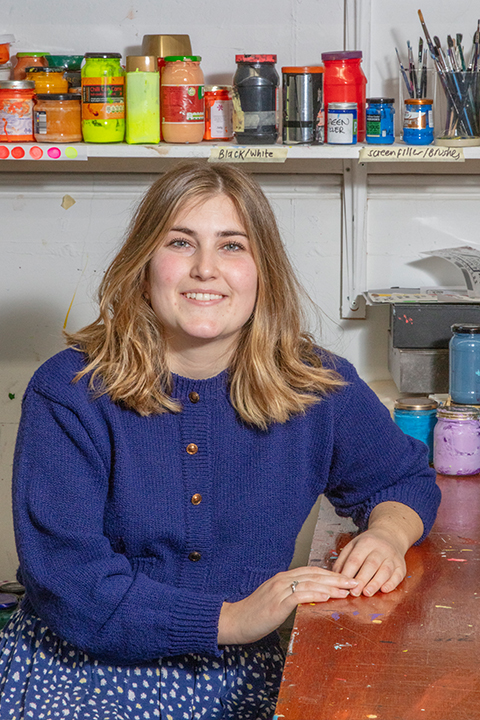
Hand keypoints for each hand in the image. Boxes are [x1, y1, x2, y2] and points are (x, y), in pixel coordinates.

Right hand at [217, 566, 357, 644]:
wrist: (234, 621)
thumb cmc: (254, 615)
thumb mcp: (275, 602)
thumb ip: (291, 597)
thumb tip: (311, 600)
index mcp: (283, 579)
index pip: (311, 572)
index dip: (330, 574)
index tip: (347, 579)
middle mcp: (282, 580)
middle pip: (314, 575)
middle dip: (337, 578)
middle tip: (354, 581)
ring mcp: (279, 590)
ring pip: (310, 582)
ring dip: (331, 585)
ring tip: (346, 589)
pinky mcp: (277, 602)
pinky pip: (299, 595)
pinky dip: (314, 593)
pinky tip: (326, 596)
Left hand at [332, 527, 406, 596]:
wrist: (390, 536)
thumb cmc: (367, 544)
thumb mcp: (353, 546)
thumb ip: (343, 560)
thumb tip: (335, 577)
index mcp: (366, 543)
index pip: (355, 558)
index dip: (349, 572)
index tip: (343, 584)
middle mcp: (380, 549)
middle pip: (371, 564)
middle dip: (362, 579)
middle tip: (354, 592)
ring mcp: (392, 557)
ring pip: (385, 570)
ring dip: (376, 583)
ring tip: (367, 593)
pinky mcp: (401, 565)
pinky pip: (398, 575)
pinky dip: (392, 583)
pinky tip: (384, 590)